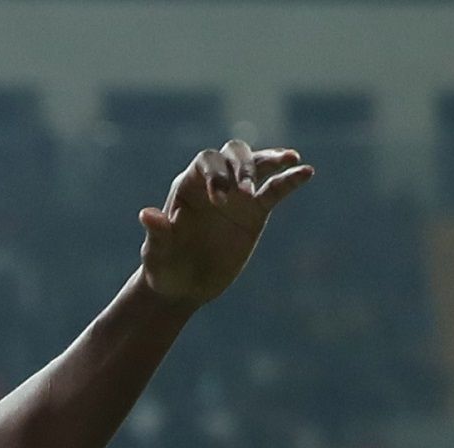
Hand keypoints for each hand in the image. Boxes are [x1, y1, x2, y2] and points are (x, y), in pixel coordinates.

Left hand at [138, 140, 313, 308]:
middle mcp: (214, 183)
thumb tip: (146, 214)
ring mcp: (236, 195)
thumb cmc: (164, 267)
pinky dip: (290, 181)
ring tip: (291, 161)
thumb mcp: (157, 254)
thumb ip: (157, 234)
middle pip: (232, 155)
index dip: (216, 173)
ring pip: (256, 165)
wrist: (183, 286)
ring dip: (271, 161)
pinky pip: (275, 191)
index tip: (220, 200)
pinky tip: (307, 172)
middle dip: (242, 167)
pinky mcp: (255, 212)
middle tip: (246, 195)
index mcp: (188, 186)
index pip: (205, 163)